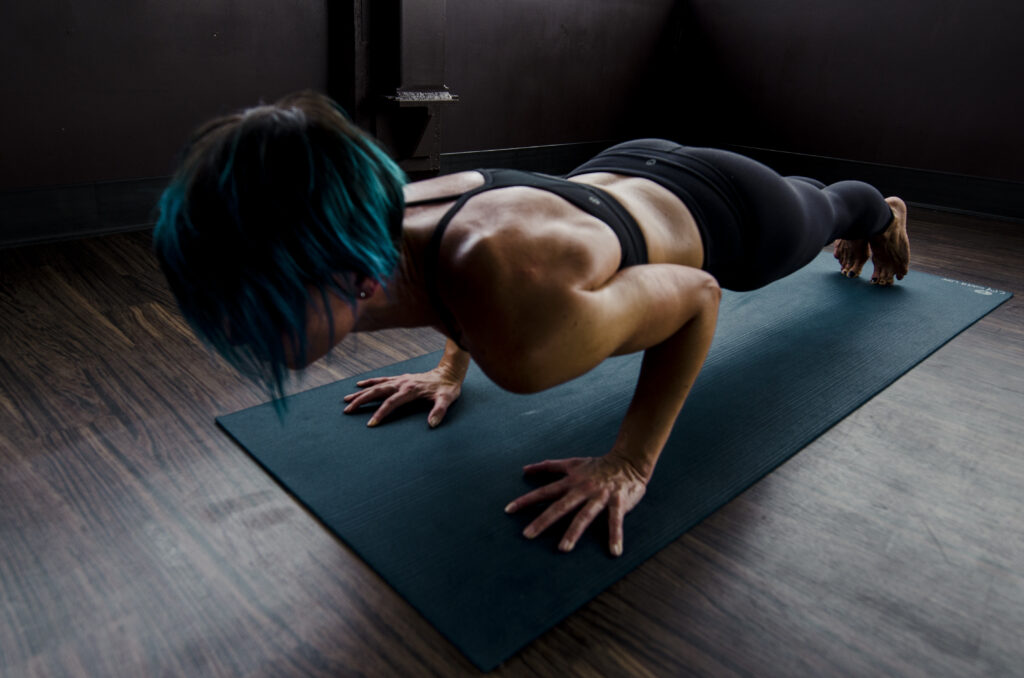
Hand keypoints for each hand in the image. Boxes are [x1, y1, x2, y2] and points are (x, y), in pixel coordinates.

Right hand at [342, 367, 461, 427]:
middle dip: (361, 401)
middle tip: (347, 410)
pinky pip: (381, 380)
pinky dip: (369, 382)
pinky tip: (359, 385)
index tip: (370, 424)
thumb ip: (439, 411)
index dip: (380, 413)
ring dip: (361, 393)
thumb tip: (432, 424)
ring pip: (375, 386)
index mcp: (410, 390)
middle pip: (377, 392)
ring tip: (346, 400)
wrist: (449, 372)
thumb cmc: (447, 388)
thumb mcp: (447, 400)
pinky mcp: (400, 378)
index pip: (391, 403)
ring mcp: (400, 380)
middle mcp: (402, 383)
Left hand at [504, 454, 647, 555]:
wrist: (629, 461)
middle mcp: (582, 489)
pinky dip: (615, 536)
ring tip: (563, 549)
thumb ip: (549, 467)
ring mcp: (600, 496)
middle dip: (543, 520)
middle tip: (527, 535)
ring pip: (584, 516)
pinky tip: (614, 552)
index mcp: (571, 482)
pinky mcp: (618, 502)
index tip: (508, 510)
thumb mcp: (572, 463)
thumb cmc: (598, 465)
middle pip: (559, 506)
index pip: (544, 492)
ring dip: (573, 532)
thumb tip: (524, 469)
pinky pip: (615, 521)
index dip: (526, 500)